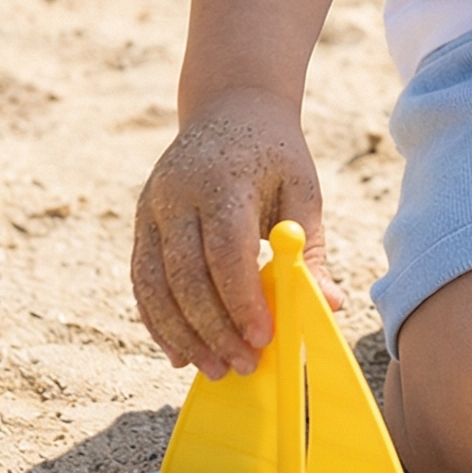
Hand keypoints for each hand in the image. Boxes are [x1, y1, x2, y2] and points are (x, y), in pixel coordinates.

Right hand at [131, 87, 341, 377]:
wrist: (230, 104)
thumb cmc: (275, 152)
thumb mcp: (303, 190)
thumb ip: (310, 248)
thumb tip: (330, 305)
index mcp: (222, 180)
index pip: (225, 251)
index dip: (241, 300)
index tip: (264, 338)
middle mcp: (177, 193)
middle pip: (184, 275)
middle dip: (212, 329)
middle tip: (242, 366)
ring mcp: (152, 206)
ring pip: (153, 284)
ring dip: (180, 334)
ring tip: (213, 368)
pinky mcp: (141, 220)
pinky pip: (142, 280)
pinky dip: (157, 319)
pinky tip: (181, 350)